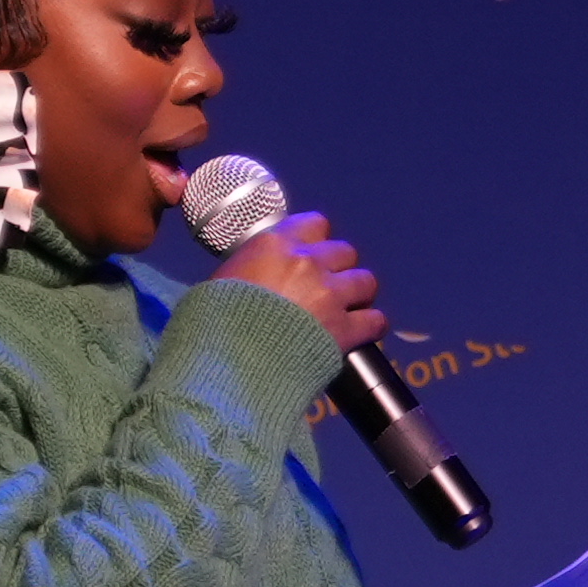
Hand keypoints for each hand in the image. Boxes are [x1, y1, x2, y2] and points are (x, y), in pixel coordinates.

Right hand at [214, 211, 387, 352]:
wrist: (225, 362)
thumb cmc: (212, 324)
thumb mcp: (220, 281)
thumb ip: (250, 269)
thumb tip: (256, 275)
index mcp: (275, 245)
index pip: (315, 224)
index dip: (317, 242)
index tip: (312, 255)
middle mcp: (307, 262)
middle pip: (345, 252)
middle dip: (339, 269)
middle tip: (328, 288)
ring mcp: (329, 295)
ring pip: (366, 281)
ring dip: (359, 294)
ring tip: (349, 309)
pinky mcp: (343, 329)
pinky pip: (375, 320)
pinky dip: (371, 327)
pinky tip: (362, 333)